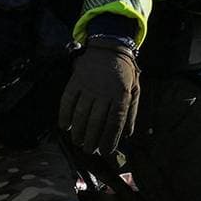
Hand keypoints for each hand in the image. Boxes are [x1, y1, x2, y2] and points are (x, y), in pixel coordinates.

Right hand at [59, 38, 139, 153]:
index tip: (105, 151)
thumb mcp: (135, 90)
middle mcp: (104, 91)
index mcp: (121, 95)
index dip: (109, 138)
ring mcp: (89, 86)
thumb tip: (127, 135)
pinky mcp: (76, 81)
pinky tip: (65, 126)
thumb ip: (130, 112)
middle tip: (89, 151)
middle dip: (92, 140)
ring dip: (78, 131)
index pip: (115, 122)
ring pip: (81, 113)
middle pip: (96, 121)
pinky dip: (65, 115)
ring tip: (78, 142)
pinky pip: (67, 100)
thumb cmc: (124, 73)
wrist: (109, 49)